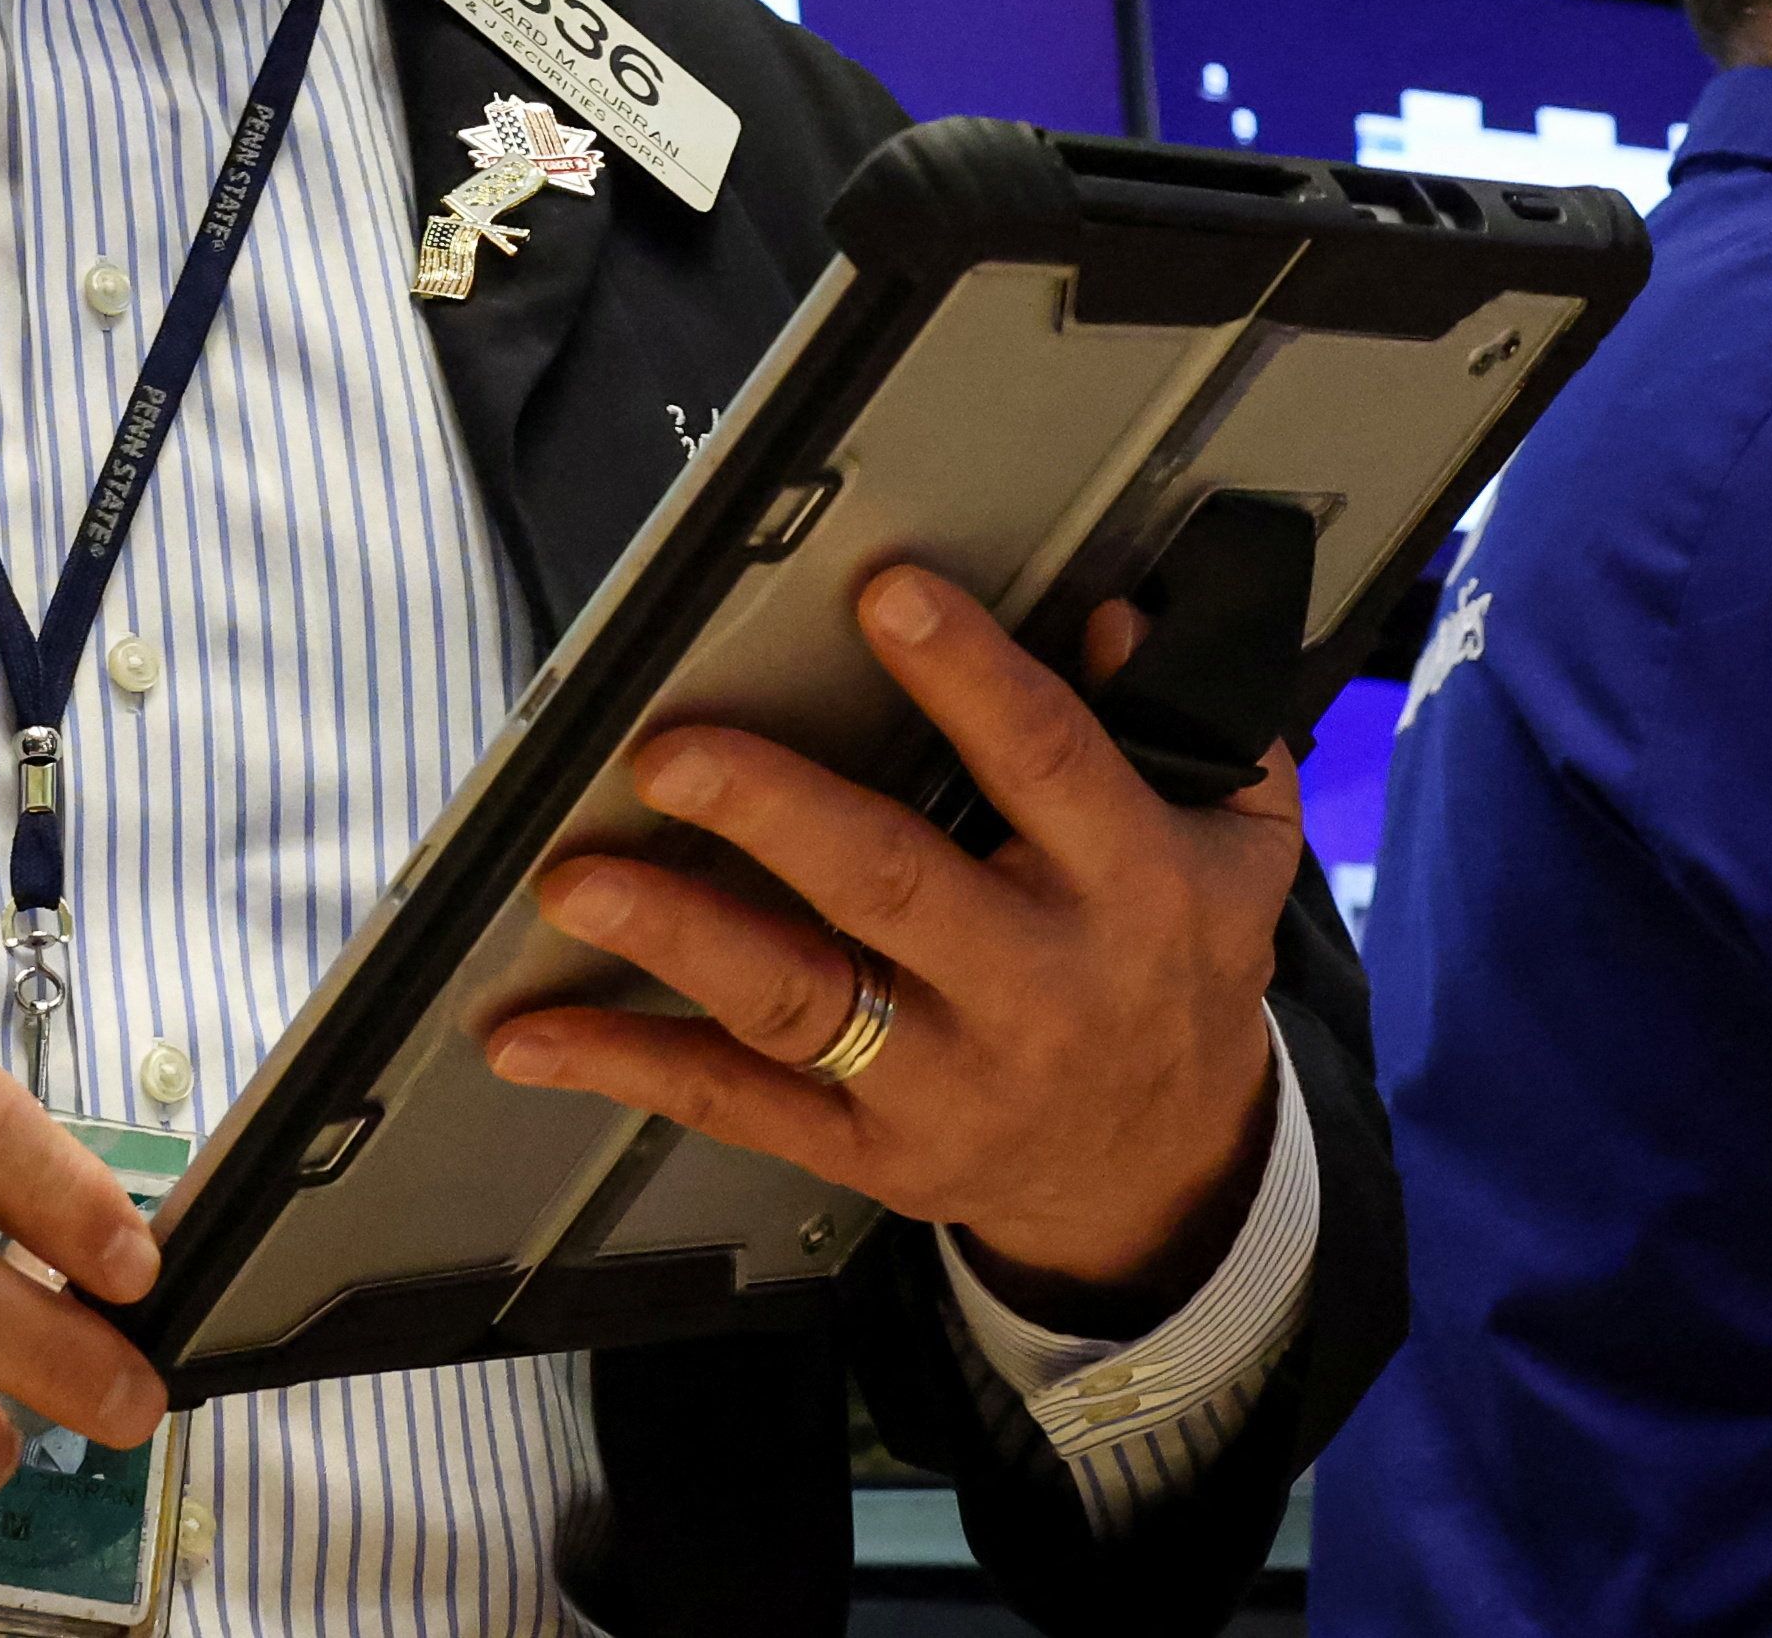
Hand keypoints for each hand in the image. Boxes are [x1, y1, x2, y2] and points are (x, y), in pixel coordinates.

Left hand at [479, 564, 1298, 1319]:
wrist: (1165, 1176)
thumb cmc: (1177, 972)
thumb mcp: (1234, 847)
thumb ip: (1189, 725)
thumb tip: (1113, 621)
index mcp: (1128, 886)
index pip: (1044, 763)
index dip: (967, 677)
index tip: (886, 596)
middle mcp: (1034, 984)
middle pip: (890, 884)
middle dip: (772, 811)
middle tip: (671, 750)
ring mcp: (948, 1078)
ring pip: (797, 999)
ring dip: (678, 934)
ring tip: (579, 877)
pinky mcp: (873, 1152)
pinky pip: (740, 1105)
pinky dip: (632, 1065)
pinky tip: (537, 1033)